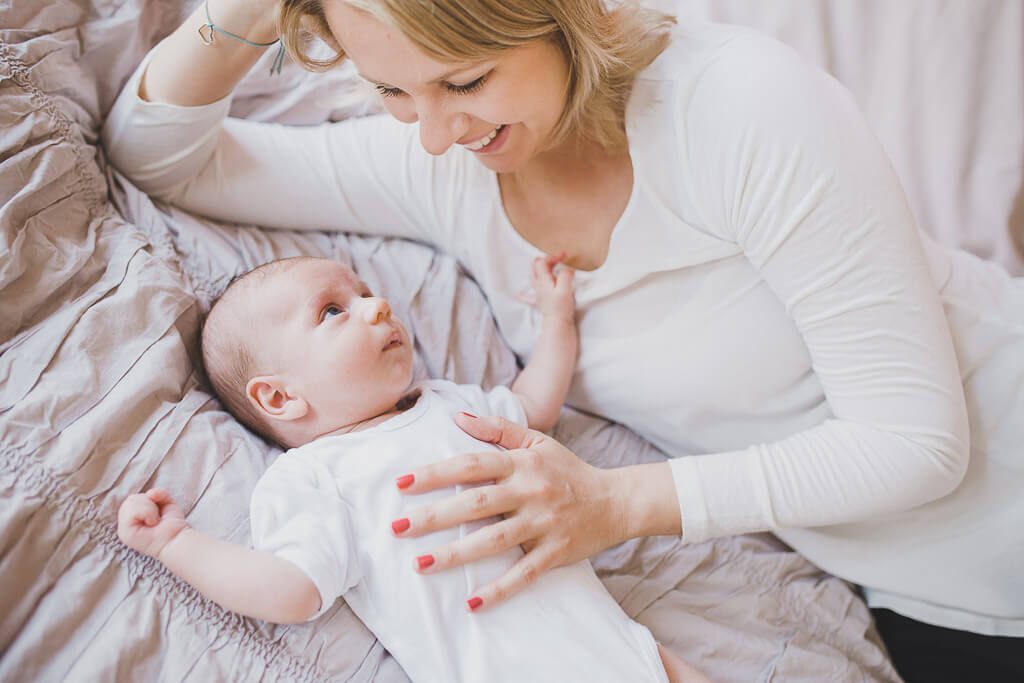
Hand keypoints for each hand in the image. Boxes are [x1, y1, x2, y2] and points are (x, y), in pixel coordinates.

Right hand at [117, 488, 187, 559]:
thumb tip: (151, 493)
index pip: (133, 498)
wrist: (177, 539)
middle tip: (156, 517)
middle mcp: (125, 523)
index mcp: (131, 517)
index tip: (158, 510)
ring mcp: (123, 529)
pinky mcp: (125, 533)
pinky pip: (132, 511)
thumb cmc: (171, 524)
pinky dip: (147, 513)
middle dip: (148, 503)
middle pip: (131, 499)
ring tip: (155, 520)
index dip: (148, 499)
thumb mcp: (166, 502)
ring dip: (149, 509)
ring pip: (130, 503)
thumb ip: (157, 493)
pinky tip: (153, 523)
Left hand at [391, 414, 626, 610]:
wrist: (617, 501)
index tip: (401, 483)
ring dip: (456, 554)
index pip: (472, 464)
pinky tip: (471, 602)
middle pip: (476, 503)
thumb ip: (497, 428)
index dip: (436, 473)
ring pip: (494, 540)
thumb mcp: (537, 442)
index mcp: (522, 463)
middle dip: (434, 516)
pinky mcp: (556, 552)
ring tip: (420, 565)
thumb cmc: (568, 471)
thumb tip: (457, 416)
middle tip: (397, 528)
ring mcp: (544, 524)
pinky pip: (524, 574)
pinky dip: (499, 590)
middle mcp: (531, 492)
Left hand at [518, 253, 574, 321]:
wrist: (557, 324)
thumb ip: (565, 275)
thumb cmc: (561, 307)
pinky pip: (528, 297)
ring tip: (546, 266)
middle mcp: (538, 286)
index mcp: (543, 280)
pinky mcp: (540, 302)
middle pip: (535, 267)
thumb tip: (567, 269)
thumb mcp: (565, 288)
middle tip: (557, 259)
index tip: (564, 256)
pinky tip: (519, 295)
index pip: (542, 262)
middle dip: (545, 260)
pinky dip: (524, 294)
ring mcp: (538, 294)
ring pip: (533, 277)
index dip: (553, 256)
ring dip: (538, 269)